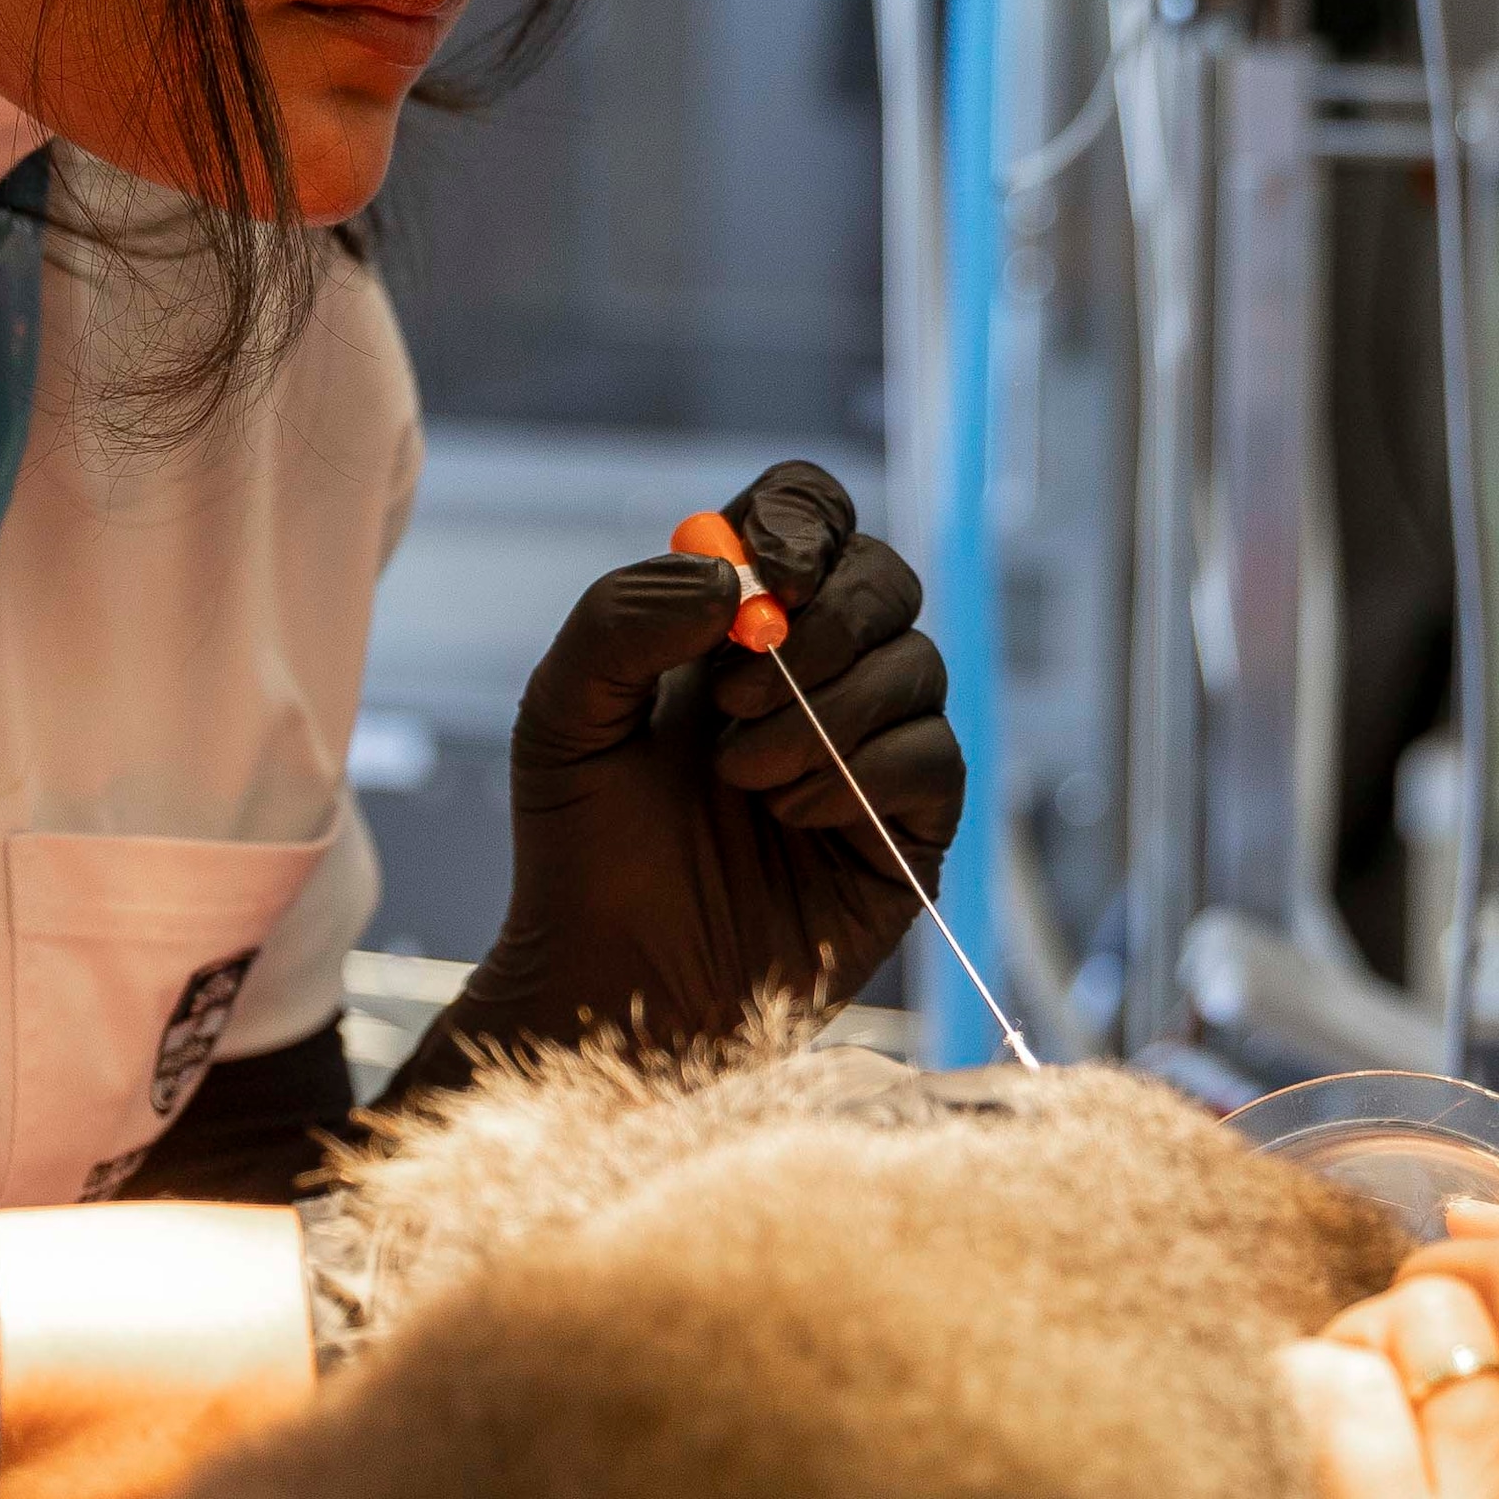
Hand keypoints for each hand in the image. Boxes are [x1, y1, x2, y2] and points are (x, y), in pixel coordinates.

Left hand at [406, 462, 957, 1083]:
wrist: (611, 984)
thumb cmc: (581, 848)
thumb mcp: (562, 714)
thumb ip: (621, 618)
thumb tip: (734, 586)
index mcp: (738, 624)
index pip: (810, 514)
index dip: (803, 519)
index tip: (769, 573)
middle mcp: (818, 672)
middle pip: (885, 575)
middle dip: (824, 621)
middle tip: (736, 693)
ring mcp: (872, 747)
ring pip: (918, 663)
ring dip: (824, 715)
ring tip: (743, 780)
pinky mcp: (908, 827)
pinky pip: (936, 756)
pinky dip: (863, 776)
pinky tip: (791, 819)